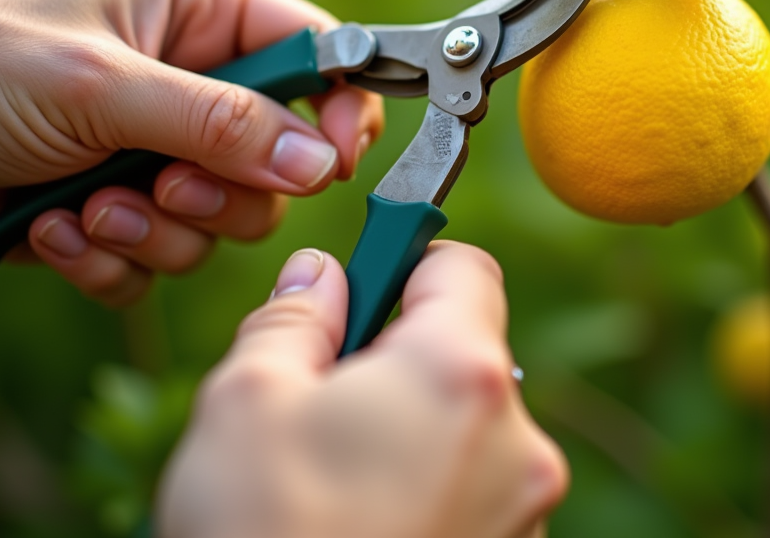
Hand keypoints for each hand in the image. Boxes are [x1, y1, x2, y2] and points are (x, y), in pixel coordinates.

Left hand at [0, 0, 382, 303]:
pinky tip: (55, 230)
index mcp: (201, 14)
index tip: (333, 163)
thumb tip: (319, 164)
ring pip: (228, 219)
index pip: (317, 55)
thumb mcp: (101, 86)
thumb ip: (218, 123)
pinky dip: (113, 259)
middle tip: (165, 186)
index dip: (338, 108)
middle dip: (221, 189)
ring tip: (89, 208)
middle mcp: (195, 83)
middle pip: (283, 158)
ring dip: (157, 229)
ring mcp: (162, 150)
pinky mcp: (128, 210)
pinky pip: (166, 257)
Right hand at [159, 241, 567, 537]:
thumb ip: (294, 317)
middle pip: (465, 349)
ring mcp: (523, 505)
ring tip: (332, 473)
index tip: (360, 285)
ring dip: (409, 424)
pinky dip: (427, 481)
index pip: (464, 266)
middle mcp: (516, 435)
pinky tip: (361, 518)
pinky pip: (474, 485)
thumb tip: (320, 274)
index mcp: (460, 372)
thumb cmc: (262, 534)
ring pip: (466, 423)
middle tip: (320, 395)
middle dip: (396, 355)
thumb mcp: (245, 401)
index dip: (408, 260)